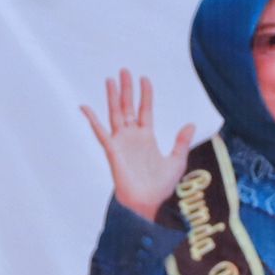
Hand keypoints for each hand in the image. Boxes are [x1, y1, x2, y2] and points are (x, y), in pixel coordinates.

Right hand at [80, 70, 194, 221]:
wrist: (150, 203)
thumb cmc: (162, 186)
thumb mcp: (177, 161)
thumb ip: (181, 142)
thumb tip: (190, 124)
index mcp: (147, 138)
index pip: (145, 110)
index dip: (145, 95)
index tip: (144, 78)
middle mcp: (132, 137)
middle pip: (128, 107)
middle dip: (127, 89)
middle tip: (124, 70)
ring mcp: (121, 142)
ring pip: (115, 114)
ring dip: (112, 97)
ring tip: (110, 79)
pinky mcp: (112, 150)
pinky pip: (100, 132)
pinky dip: (92, 119)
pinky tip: (84, 107)